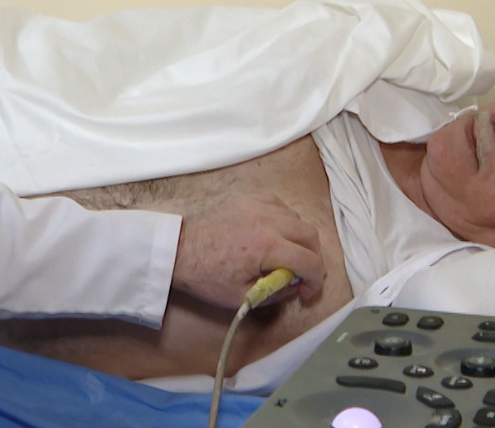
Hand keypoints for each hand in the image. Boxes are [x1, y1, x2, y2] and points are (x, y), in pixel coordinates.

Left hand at [168, 190, 324, 310]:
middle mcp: (268, 220)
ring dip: (299, 238)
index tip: (307, 291)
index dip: (316, 281)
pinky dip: (284, 219)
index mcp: (267, 246)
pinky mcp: (247, 197)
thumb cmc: (206, 276)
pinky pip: (279, 204)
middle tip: (303, 273)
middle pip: (310, 235)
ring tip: (287, 255)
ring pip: (296, 218)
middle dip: (313, 257)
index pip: (310, 261)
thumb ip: (275, 293)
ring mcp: (257, 204)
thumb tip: (295, 285)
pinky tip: (275, 233)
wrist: (178, 250)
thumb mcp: (242, 297)